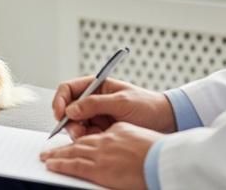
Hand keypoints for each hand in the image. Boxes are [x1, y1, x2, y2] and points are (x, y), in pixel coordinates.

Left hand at [40, 122, 163, 189]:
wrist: (163, 161)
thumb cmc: (158, 153)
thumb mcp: (140, 138)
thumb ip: (126, 138)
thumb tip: (122, 145)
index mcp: (117, 132)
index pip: (95, 135)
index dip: (82, 138)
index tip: (76, 143)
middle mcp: (106, 140)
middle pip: (80, 141)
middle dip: (64, 145)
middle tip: (51, 149)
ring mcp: (101, 154)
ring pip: (73, 152)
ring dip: (58, 154)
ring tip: (46, 157)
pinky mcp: (98, 168)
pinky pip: (73, 165)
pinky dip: (60, 164)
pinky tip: (51, 164)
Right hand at [52, 76, 176, 137]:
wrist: (166, 122)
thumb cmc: (148, 105)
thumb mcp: (121, 102)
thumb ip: (95, 104)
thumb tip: (71, 109)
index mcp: (96, 86)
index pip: (68, 89)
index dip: (60, 100)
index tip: (60, 113)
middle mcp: (93, 100)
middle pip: (68, 109)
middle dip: (69, 121)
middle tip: (78, 131)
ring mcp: (96, 116)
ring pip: (74, 124)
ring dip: (78, 132)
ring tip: (91, 136)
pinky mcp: (100, 130)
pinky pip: (86, 136)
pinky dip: (88, 139)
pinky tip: (98, 140)